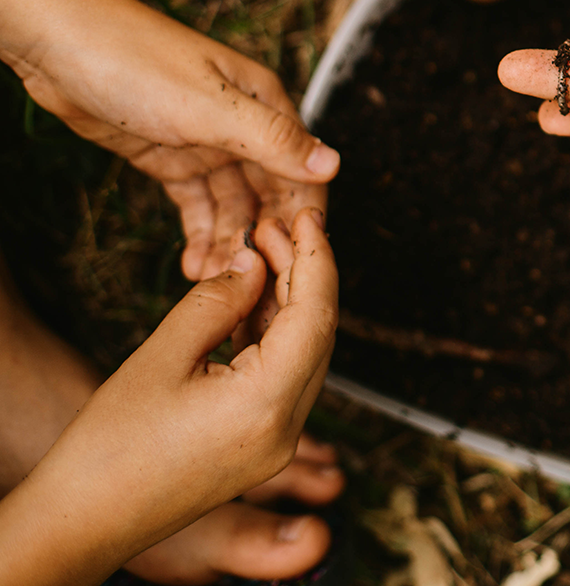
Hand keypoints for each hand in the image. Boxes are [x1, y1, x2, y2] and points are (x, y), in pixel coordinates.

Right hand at [0, 209, 336, 585]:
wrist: (82, 521)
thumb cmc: (109, 448)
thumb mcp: (161, 356)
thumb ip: (217, 301)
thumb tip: (255, 262)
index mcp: (267, 405)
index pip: (316, 315)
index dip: (315, 257)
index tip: (306, 218)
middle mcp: (287, 429)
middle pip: (317, 333)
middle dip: (301, 273)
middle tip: (272, 228)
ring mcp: (279, 444)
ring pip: (305, 354)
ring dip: (288, 302)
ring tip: (258, 255)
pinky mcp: (264, 448)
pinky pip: (286, 379)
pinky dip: (275, 336)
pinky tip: (252, 301)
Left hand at [4, 0, 336, 280]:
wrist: (56, 43)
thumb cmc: (132, 58)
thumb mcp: (209, 105)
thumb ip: (272, 139)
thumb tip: (333, 165)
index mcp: (265, 104)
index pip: (302, 171)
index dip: (300, 218)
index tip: (291, 265)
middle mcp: (243, 124)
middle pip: (269, 194)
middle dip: (261, 239)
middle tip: (247, 285)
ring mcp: (205, 142)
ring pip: (231, 205)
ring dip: (227, 243)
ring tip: (214, 283)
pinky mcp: (170, 156)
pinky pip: (196, 203)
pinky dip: (198, 233)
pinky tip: (194, 262)